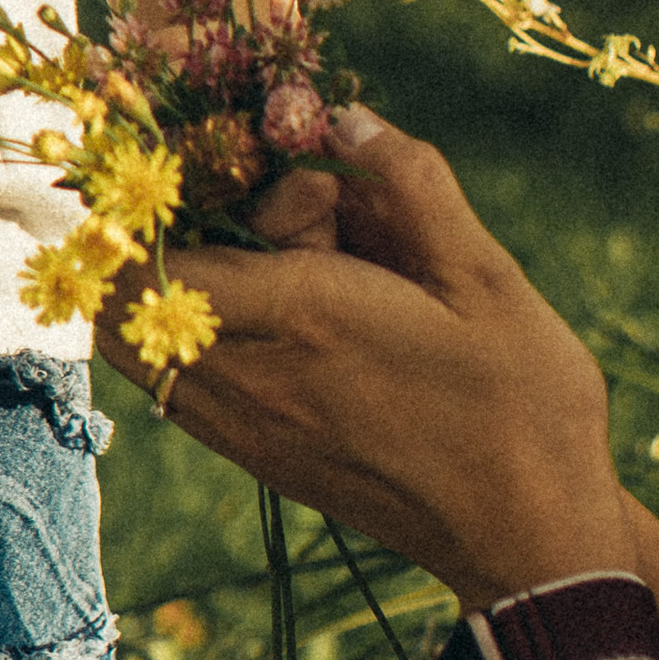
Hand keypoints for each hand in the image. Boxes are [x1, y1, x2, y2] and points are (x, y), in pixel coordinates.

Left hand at [106, 110, 631, 605]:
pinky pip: (174, 384)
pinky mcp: (256, 459)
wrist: (530, 543)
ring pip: (136, 346)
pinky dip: (187, 335)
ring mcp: (246, 428)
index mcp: (305, 316)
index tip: (197, 159)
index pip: (158, 250)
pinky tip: (265, 311)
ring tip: (255, 255)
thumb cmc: (522, 404)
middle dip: (162, 234)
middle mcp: (253, 375)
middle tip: (243, 208)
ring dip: (165, 287)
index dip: (157, 196)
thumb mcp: (488, 277)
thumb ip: (411, 185)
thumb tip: (346, 116)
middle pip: (128, 295)